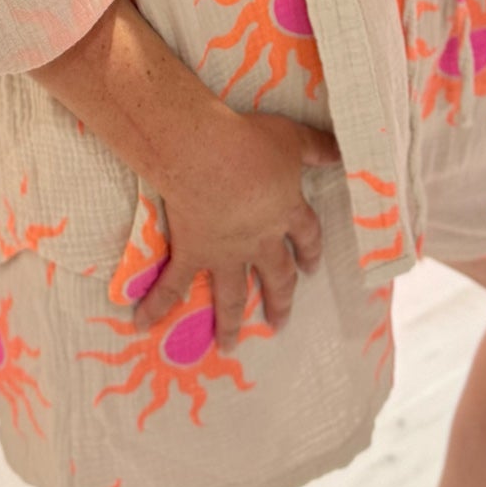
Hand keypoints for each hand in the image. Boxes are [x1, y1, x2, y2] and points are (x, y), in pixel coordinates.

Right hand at [134, 111, 340, 350]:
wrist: (207, 157)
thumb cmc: (251, 144)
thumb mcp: (293, 139)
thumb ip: (318, 147)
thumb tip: (342, 151)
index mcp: (286, 213)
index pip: (306, 236)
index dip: (309, 251)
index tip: (310, 269)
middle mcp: (259, 241)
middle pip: (276, 276)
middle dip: (280, 300)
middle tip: (280, 323)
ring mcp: (225, 253)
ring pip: (232, 295)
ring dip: (230, 323)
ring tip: (229, 346)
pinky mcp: (192, 252)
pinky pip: (173, 284)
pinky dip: (157, 305)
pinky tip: (143, 324)